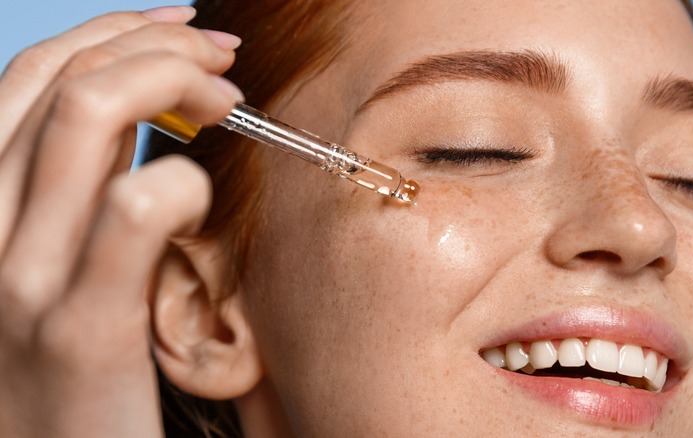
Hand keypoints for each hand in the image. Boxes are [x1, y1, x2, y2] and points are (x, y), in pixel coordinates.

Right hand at [0, 6, 240, 435]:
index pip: (28, 77)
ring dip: (176, 82)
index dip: (110, 31)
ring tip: (231, 103)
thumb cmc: (69, 371)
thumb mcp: (53, 265)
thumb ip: (76, 192)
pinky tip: (205, 198)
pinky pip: (135, 208)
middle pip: (63, 79)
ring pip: (87, 114)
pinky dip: (185, 180)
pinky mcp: (81, 330)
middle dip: (156, 43)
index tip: (180, 27)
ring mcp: (23, 280)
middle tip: (223, 58)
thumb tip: (144, 115)